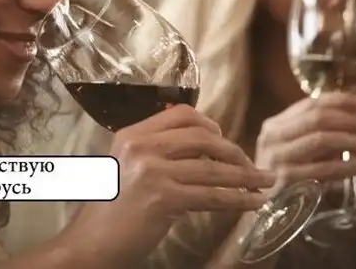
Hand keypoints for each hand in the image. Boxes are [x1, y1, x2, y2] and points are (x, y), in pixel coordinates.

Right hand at [66, 105, 273, 265]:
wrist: (89, 243)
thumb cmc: (110, 208)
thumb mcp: (127, 166)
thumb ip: (157, 152)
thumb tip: (203, 150)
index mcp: (134, 133)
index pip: (182, 113)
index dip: (210, 124)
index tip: (225, 139)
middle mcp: (143, 146)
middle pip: (203, 138)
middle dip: (234, 151)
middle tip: (251, 165)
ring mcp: (153, 171)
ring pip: (212, 168)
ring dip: (245, 176)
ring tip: (266, 182)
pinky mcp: (164, 198)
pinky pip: (211, 195)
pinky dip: (238, 200)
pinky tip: (253, 202)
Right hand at [254, 93, 355, 184]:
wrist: (260, 208)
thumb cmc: (282, 175)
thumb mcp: (292, 147)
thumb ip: (317, 131)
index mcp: (275, 124)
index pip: (311, 103)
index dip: (342, 100)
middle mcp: (274, 136)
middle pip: (319, 118)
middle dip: (353, 122)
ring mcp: (279, 157)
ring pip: (323, 139)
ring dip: (354, 141)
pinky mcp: (288, 180)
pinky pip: (326, 169)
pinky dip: (351, 165)